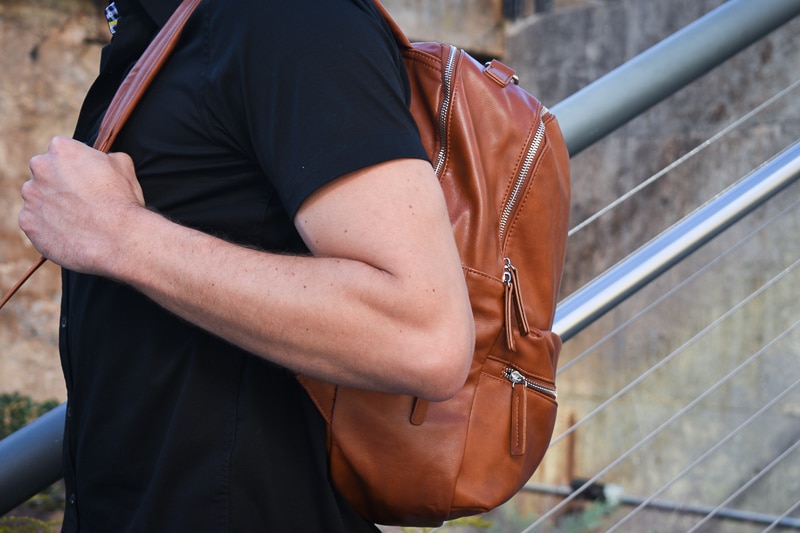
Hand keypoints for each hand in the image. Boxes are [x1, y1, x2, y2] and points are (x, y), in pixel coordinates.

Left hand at [19, 136, 145, 274]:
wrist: (117, 239)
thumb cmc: (122, 201)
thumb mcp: (123, 166)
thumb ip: (106, 157)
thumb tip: (104, 160)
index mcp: (61, 149)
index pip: (62, 151)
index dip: (75, 166)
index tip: (86, 179)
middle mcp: (40, 167)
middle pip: (45, 173)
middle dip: (58, 183)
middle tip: (81, 200)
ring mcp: (31, 196)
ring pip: (38, 198)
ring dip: (52, 206)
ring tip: (77, 220)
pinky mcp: (28, 222)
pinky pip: (35, 223)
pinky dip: (49, 228)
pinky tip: (70, 233)